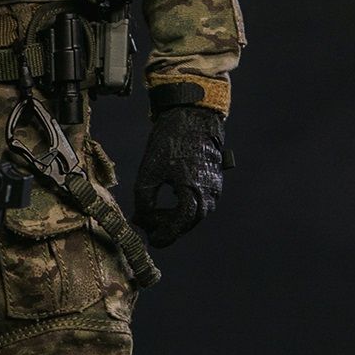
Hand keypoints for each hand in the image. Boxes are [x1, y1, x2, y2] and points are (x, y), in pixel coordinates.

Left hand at [133, 105, 224, 248]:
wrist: (192, 115)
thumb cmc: (170, 141)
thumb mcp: (149, 172)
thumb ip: (144, 201)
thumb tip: (141, 219)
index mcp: (194, 196)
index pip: (178, 227)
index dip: (162, 236)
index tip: (150, 240)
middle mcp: (209, 196)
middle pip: (186, 223)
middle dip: (165, 226)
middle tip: (145, 221)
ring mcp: (214, 189)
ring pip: (193, 214)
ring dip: (174, 216)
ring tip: (152, 211)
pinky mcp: (214, 181)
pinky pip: (199, 202)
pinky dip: (182, 205)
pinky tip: (166, 198)